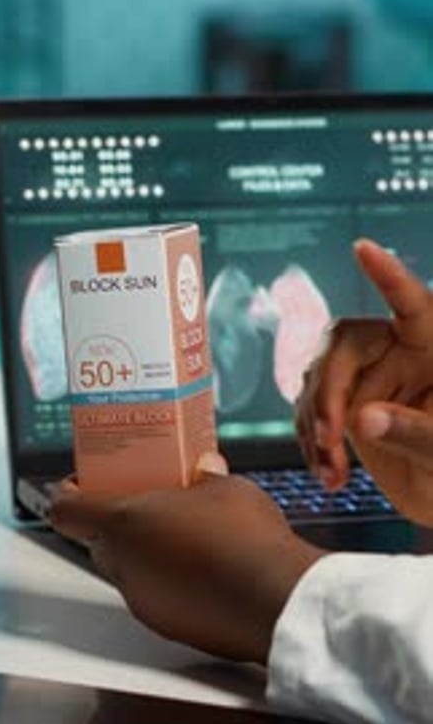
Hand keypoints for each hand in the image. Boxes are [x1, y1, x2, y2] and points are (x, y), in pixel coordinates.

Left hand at [50, 454, 324, 663]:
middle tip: (147, 502)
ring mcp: (144, 602)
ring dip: (147, 553)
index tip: (81, 484)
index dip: (69, 495)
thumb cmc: (244, 539)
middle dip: (119, 522)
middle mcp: (124, 567)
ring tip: (185, 535)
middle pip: (99, 541)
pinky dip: (171, 582)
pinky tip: (206, 570)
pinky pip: (157, 596)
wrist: (276, 601)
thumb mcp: (226, 486)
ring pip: (130, 570)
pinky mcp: (170, 627)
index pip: (66, 511)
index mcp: (123, 524)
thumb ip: (205, 477)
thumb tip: (205, 469)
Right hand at [296, 238, 432, 524]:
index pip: (410, 305)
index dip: (388, 277)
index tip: (363, 247)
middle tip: (331, 439)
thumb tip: (362, 418)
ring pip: (317, 380)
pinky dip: (312, 444)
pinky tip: (327, 474)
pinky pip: (311, 411)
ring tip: (332, 475)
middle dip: (328, 393)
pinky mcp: (345, 404)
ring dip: (315, 428)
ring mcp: (367, 377)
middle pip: (342, 345)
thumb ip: (412, 433)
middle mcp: (396, 352)